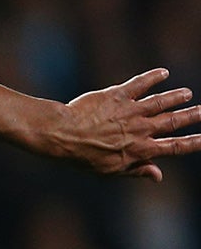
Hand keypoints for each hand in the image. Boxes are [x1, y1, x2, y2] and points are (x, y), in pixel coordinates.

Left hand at [45, 69, 200, 179]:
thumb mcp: (110, 171)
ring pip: (161, 102)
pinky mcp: (118, 95)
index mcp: (140, 149)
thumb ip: (137, 171)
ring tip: (187, 93)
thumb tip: (159, 176)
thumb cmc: (83, 157)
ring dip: (176, 97)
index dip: (194, 142)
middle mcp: (140, 129)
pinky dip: (153, 77)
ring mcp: (130, 111)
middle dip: (192, 115)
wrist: (62, 136)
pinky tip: (163, 73)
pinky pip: (140, 84)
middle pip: (173, 121)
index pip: (175, 147)